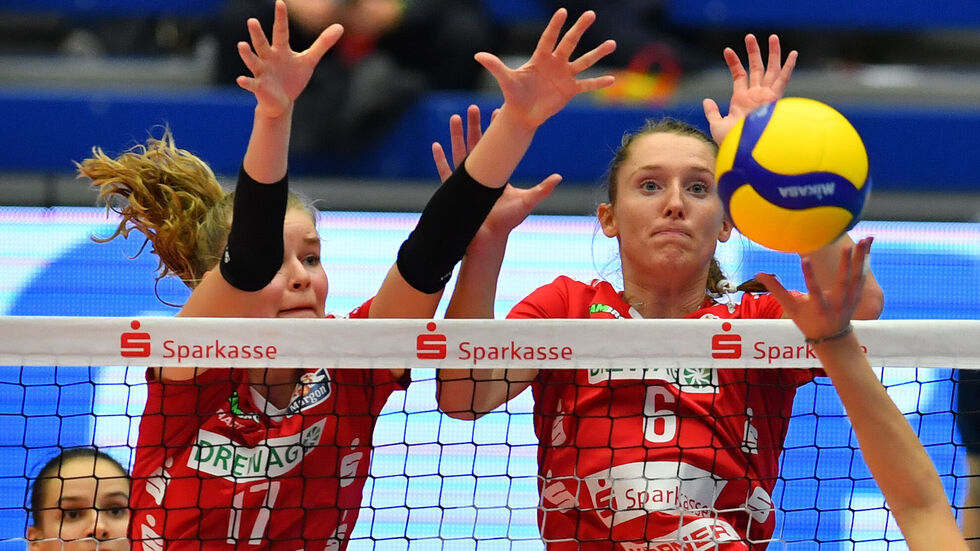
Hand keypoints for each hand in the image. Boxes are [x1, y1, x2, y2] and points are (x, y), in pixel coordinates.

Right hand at [236, 0, 343, 119]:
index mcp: (280, 49)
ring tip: (242, 45)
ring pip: (252, 61)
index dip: (281, 18)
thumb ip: (322, 44)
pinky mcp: (259, 87)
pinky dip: (246, 82)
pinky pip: (251, 84)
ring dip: (247, 54)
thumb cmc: (293, 77)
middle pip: (262, 43)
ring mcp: (261, 72)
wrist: (282, 101)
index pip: (281, 31)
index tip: (280, 3)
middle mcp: (268, 58)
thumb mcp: (309, 60)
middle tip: (252, 21)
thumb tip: (340, 26)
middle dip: (257, 33)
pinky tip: (241, 80)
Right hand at [431, 105, 559, 245]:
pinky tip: (436, 145)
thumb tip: (559, 176)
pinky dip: (440, 159)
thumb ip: (542, 189)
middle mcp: (482, 175)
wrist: (488, 239)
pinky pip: (445, 172)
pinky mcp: (455, 191)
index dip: (496, 131)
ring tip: (454, 117)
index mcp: (497, 175)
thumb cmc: (507, 222)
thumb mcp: (527, 202)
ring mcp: (467, 182)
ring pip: (459, 153)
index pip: (496, 147)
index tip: (496, 113)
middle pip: (476, 144)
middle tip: (472, 108)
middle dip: (474, 126)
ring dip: (456, 135)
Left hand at [475, 9, 615, 130]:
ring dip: (597, 53)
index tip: (562, 12)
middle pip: (569, 43)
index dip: (555, 26)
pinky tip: (613, 78)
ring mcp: (565, 76)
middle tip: (590, 14)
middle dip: (579, 29)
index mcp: (540, 58)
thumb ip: (495, 65)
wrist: (522, 114)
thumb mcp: (505, 79)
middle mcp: (555, 63)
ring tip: (612, 43)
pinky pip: (587, 85)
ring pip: (583, 61)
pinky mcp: (570, 90)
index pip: (548, 38)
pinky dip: (598, 83)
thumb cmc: (514, 94)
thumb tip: (477, 55)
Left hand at [702, 34, 796, 144]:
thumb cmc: (731, 143)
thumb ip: (712, 112)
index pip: (739, 75)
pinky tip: (793, 53)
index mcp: (742, 100)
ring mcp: (765, 97)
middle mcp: (755, 96)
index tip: (727, 50)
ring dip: (772, 53)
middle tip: (751, 36)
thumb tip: (706, 100)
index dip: (734, 62)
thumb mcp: (717, 126)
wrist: (744, 151)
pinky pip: (783, 80)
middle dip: (754, 52)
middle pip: (756, 68)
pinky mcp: (774, 100)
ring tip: (773, 36)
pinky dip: (788, 67)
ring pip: (771, 70)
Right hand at [756, 237, 871, 341]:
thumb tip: (758, 273)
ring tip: (864, 239)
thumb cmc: (807, 321)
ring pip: (857, 276)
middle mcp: (837, 304)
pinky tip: (867, 244)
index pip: (813, 290)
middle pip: (843, 282)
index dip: (808, 275)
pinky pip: (862, 275)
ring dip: (861, 257)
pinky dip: (865, 260)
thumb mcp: (791, 309)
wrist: (833, 338)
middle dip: (845, 265)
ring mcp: (850, 300)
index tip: (804, 258)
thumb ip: (776, 290)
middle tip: (847, 246)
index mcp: (819, 308)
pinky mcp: (857, 295)